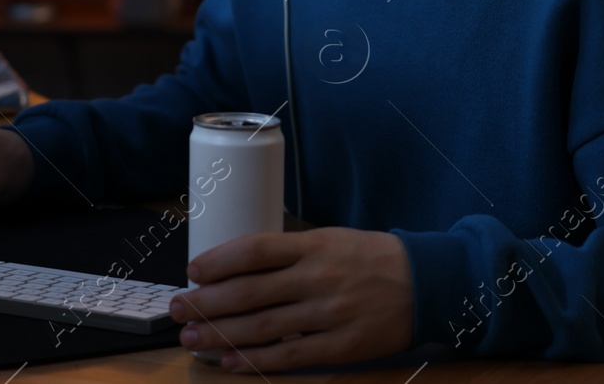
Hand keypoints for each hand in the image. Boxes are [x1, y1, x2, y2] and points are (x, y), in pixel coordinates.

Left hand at [167, 227, 414, 372]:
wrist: (426, 283)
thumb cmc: (369, 258)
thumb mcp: (330, 240)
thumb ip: (289, 253)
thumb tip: (237, 268)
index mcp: (313, 246)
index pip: (255, 249)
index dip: (219, 261)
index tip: (192, 271)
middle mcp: (317, 278)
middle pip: (249, 292)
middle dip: (206, 302)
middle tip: (177, 309)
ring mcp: (328, 314)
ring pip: (262, 327)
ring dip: (221, 335)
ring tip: (192, 339)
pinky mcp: (340, 346)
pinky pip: (289, 356)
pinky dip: (255, 360)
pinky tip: (230, 362)